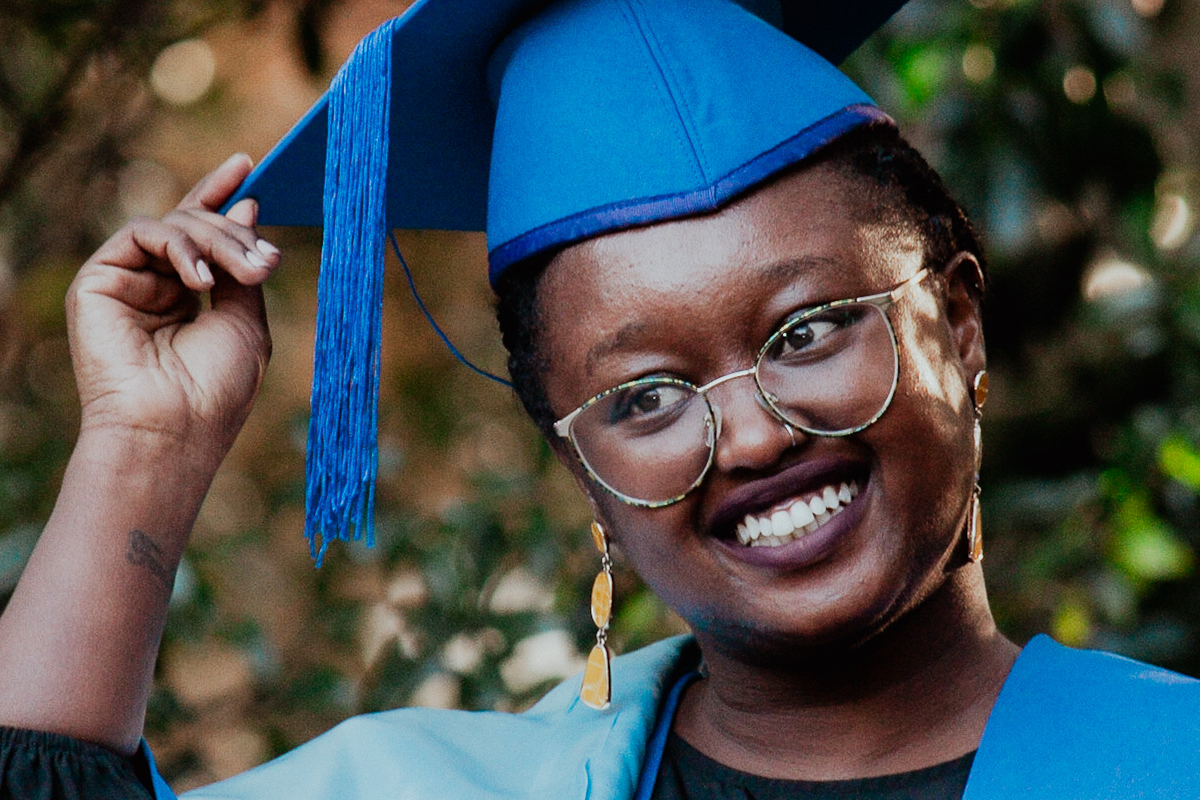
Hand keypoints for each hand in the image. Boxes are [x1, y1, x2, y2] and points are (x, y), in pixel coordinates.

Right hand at [66, 153, 276, 462]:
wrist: (174, 430)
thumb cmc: (215, 389)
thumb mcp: (246, 319)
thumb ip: (241, 265)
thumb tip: (246, 205)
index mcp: (190, 296)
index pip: (202, 235)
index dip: (222, 196)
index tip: (250, 165)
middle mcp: (156, 285)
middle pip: (196, 225)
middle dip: (237, 233)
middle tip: (268, 259)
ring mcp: (127, 281)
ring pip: (176, 224)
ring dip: (218, 240)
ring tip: (247, 271)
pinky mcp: (100, 280)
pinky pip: (143, 233)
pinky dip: (180, 247)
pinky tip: (201, 281)